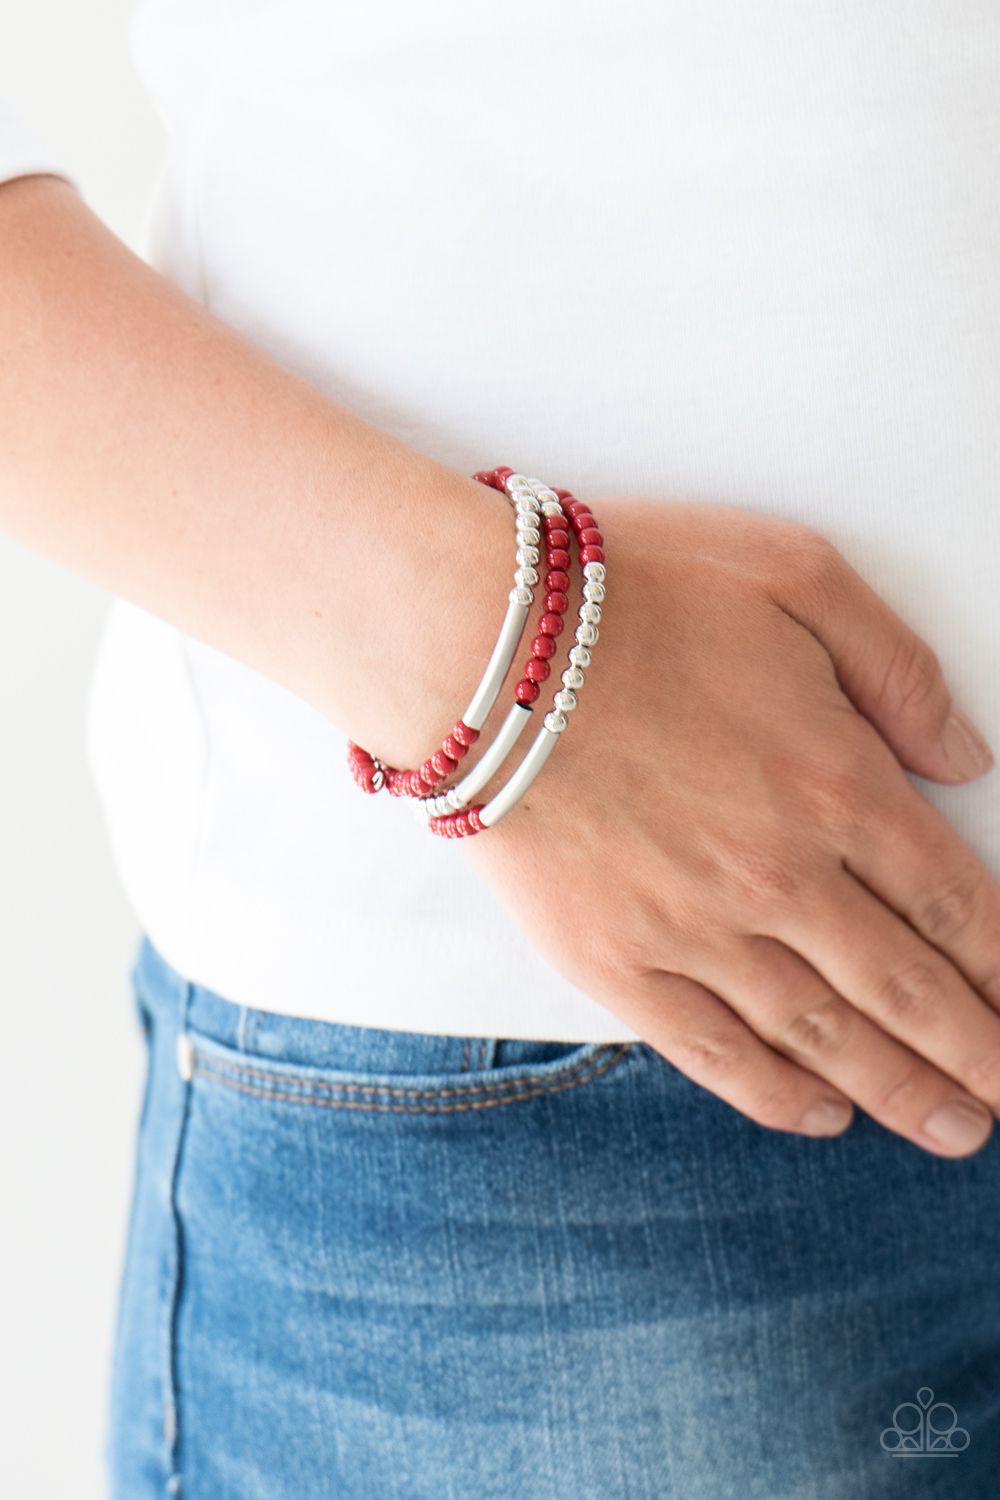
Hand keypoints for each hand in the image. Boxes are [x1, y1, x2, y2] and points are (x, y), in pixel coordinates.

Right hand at [466, 499, 999, 1156]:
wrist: (477, 642)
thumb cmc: (631, 592)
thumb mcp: (796, 575)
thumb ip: (896, 668)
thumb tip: (966, 755)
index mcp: (837, 783)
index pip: (955, 904)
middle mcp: (779, 877)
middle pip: (907, 992)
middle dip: (976, 1054)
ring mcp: (693, 929)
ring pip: (823, 1038)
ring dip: (899, 1092)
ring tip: (953, 1129)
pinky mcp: (614, 958)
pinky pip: (712, 1049)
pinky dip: (775, 1094)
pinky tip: (822, 1115)